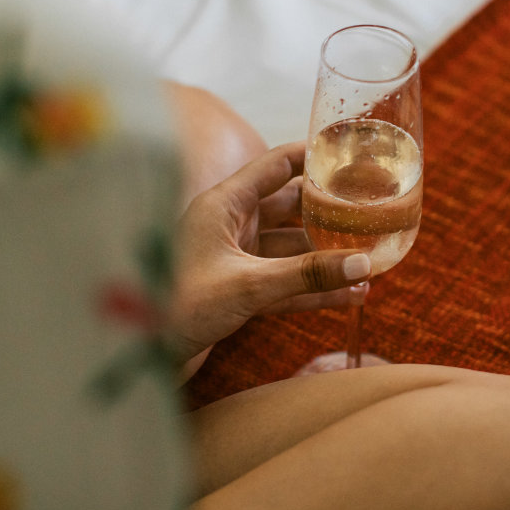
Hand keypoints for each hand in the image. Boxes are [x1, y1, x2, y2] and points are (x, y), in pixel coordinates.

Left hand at [171, 141, 371, 369]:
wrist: (139, 355)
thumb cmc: (178, 306)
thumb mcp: (250, 285)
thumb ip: (306, 275)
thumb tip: (362, 264)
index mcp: (223, 204)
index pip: (275, 165)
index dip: (312, 156)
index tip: (348, 154)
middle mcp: (229, 225)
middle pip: (290, 207)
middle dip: (329, 212)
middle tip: (370, 210)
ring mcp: (233, 259)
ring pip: (291, 250)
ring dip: (326, 257)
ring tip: (370, 260)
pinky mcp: (236, 291)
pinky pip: (285, 283)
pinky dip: (313, 288)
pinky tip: (350, 296)